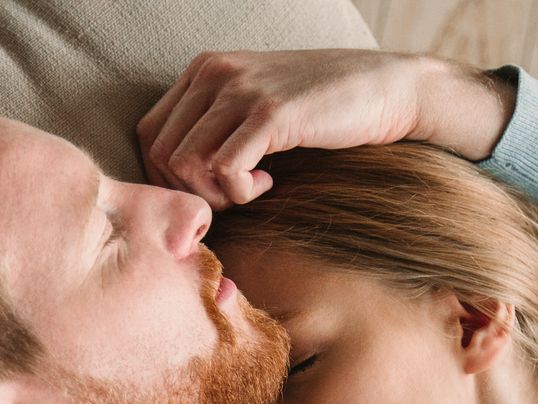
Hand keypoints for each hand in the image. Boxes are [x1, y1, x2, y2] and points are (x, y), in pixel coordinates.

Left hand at [136, 49, 504, 207]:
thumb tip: (181, 182)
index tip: (212, 192)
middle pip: (161, 154)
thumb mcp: (258, 109)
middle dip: (193, 192)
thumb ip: (218, 129)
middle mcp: (214, 73)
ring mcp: (240, 90)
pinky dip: (241, 191)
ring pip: (186, 163)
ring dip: (218, 193)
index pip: (150, 135)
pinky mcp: (270, 113)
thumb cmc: (324, 109)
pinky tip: (271, 183)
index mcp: (205, 70)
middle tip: (235, 198)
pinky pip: (224, 169)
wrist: (387, 89)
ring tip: (256, 188)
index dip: (171, 179)